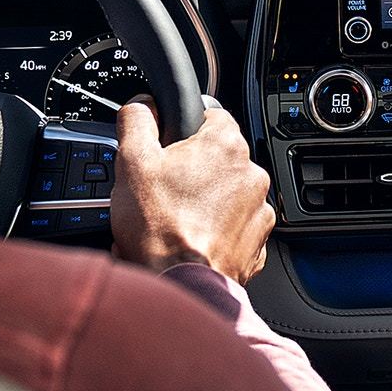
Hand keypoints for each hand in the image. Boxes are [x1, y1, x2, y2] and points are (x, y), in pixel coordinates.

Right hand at [109, 96, 274, 281]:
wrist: (180, 284)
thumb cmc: (159, 228)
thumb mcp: (132, 162)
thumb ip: (137, 121)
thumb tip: (141, 105)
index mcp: (226, 145)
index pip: (210, 115)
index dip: (183, 129)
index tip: (168, 147)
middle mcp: (252, 174)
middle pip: (218, 157)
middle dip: (192, 169)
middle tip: (164, 190)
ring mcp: (259, 210)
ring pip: (228, 193)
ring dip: (206, 200)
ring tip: (176, 219)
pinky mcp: (258, 242)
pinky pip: (236, 226)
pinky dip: (217, 230)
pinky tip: (191, 238)